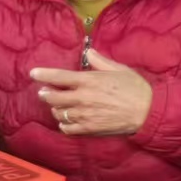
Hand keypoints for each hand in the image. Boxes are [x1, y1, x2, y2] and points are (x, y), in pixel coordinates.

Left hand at [32, 50, 153, 136]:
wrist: (147, 112)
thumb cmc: (136, 88)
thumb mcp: (120, 69)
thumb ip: (100, 61)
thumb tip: (88, 52)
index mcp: (89, 81)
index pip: (59, 77)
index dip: (43, 74)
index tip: (33, 73)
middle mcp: (82, 98)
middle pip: (53, 96)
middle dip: (45, 93)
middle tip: (44, 92)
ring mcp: (84, 115)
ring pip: (58, 113)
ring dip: (55, 108)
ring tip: (57, 106)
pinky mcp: (88, 128)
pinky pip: (67, 128)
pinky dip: (63, 124)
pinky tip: (66, 121)